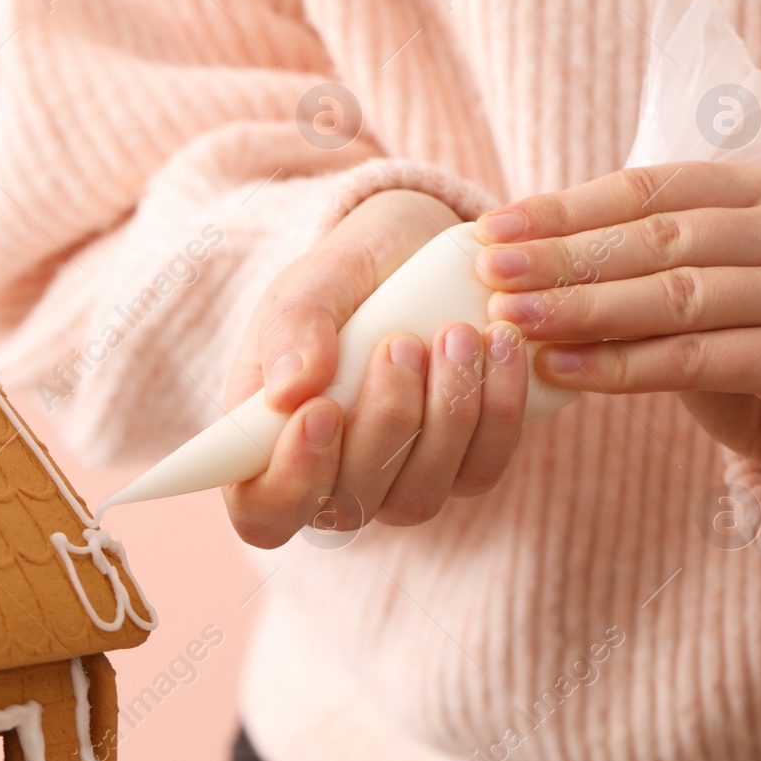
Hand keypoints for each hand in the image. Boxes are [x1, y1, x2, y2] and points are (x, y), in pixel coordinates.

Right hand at [222, 189, 529, 547]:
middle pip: (347, 507)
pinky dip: (496, 413)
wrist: (425, 250)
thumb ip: (293, 324)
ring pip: (417, 498)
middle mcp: (332, 474)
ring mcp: (397, 480)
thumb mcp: (317, 276)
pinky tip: (498, 349)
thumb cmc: (354, 268)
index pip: (262, 510)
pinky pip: (479, 471)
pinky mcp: (461, 467)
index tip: (321, 411)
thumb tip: (287, 393)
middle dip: (382, 425)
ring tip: (457, 335)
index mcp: (270, 436)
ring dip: (443, 420)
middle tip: (403, 343)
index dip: (289, 484)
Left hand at [474, 162, 760, 538]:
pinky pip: (697, 359)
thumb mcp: (700, 295)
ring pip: (675, 297)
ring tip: (511, 319)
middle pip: (660, 240)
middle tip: (488, 271)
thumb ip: (638, 263)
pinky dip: (620, 365)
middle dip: (563, 257)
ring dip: (581, 309)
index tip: (491, 226)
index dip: (566, 208)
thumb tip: (512, 251)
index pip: (653, 189)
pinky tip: (560, 369)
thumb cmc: (752, 357)